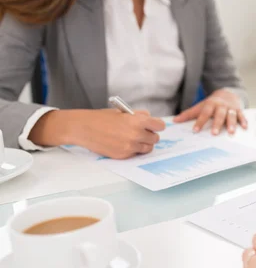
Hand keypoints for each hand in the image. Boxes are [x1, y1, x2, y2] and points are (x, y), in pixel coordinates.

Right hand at [29, 109, 165, 158]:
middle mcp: (136, 135)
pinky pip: (135, 154)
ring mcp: (130, 147)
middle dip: (150, 135)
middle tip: (142, 132)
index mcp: (137, 121)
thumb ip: (139, 115)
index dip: (157, 125)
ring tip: (132, 138)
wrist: (83, 128)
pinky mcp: (123, 155)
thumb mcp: (122, 112)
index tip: (154, 125)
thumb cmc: (101, 118)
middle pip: (155, 139)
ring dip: (143, 144)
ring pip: (147, 148)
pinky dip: (133, 150)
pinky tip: (123, 143)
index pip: (159, 126)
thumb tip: (150, 118)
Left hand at [173, 88, 246, 134]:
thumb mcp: (201, 106)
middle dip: (217, 124)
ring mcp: (231, 108)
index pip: (204, 113)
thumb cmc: (212, 103)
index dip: (200, 121)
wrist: (228, 93)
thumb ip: (189, 114)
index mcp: (211, 104)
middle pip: (219, 114)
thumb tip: (175, 120)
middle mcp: (221, 106)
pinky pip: (242, 116)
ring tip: (231, 132)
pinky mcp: (239, 110)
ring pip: (231, 115)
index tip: (195, 130)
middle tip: (214, 133)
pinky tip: (244, 127)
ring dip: (231, 124)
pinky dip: (243, 121)